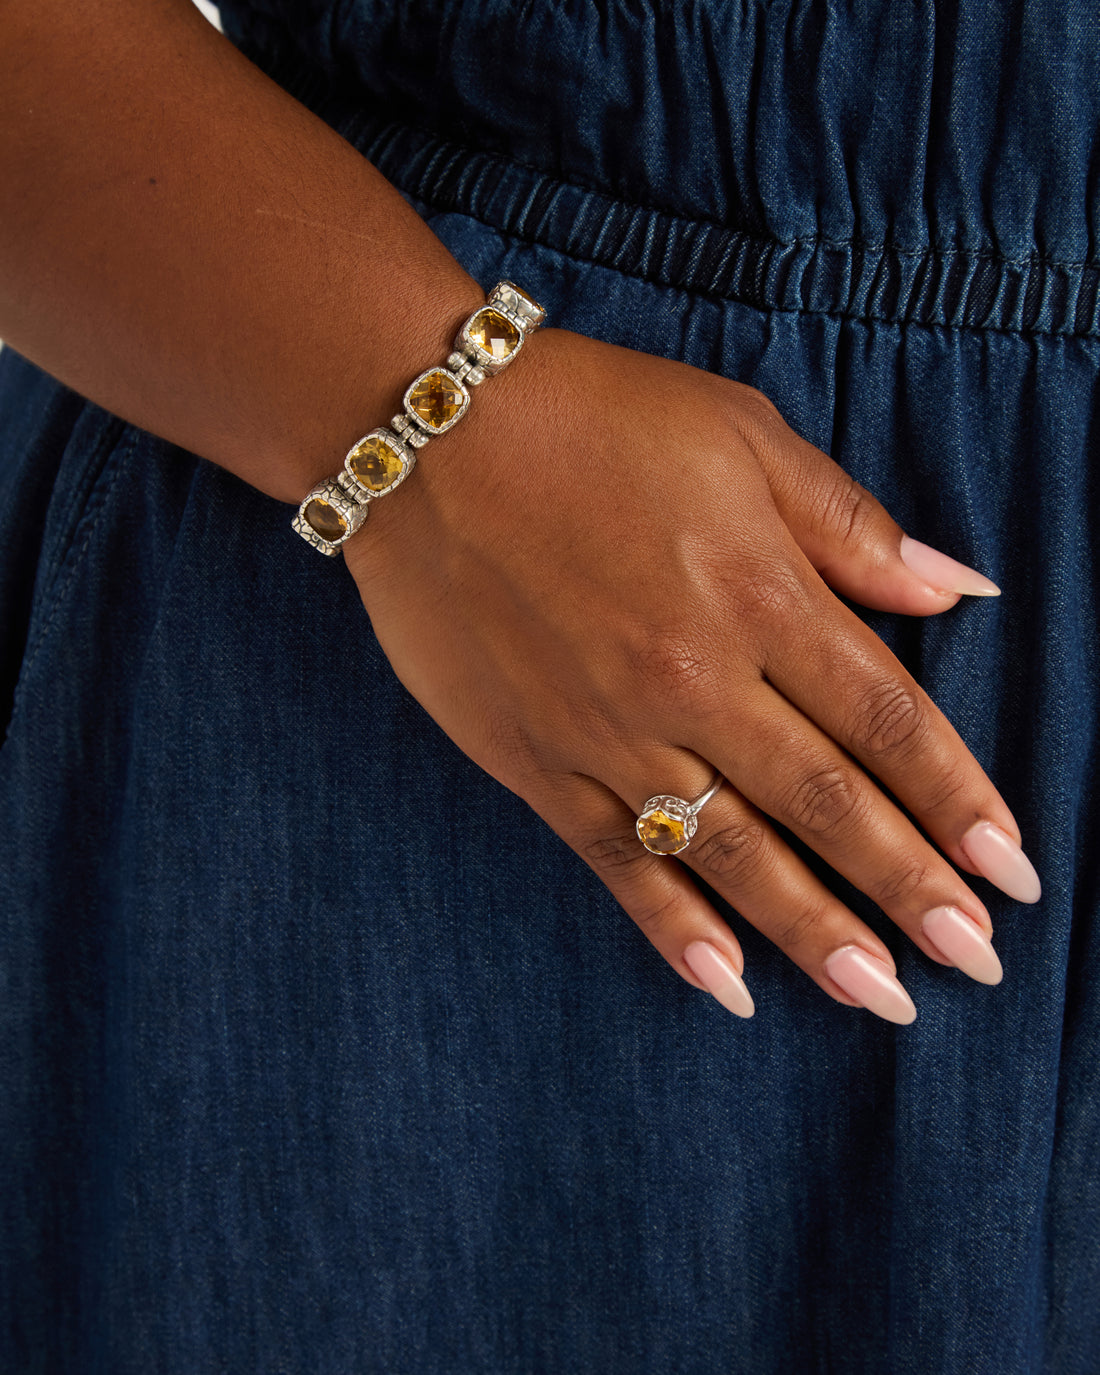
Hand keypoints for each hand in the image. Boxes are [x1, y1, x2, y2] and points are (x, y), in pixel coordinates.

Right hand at [343, 328, 1037, 1023]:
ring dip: (816, 933)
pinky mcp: (536, 762)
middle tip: (976, 960)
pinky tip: (727, 987)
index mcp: (759, 592)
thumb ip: (852, 527)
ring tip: (883, 999)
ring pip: (733, 853)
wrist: (423, 437)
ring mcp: (610, 731)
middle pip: (828, 803)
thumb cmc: (590, 418)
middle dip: (912, 888)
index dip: (959, 800)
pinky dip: (674, 928)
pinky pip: (616, 861)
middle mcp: (695, 678)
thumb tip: (961, 590)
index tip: (1010, 870)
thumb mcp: (741, 436)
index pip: (888, 720)